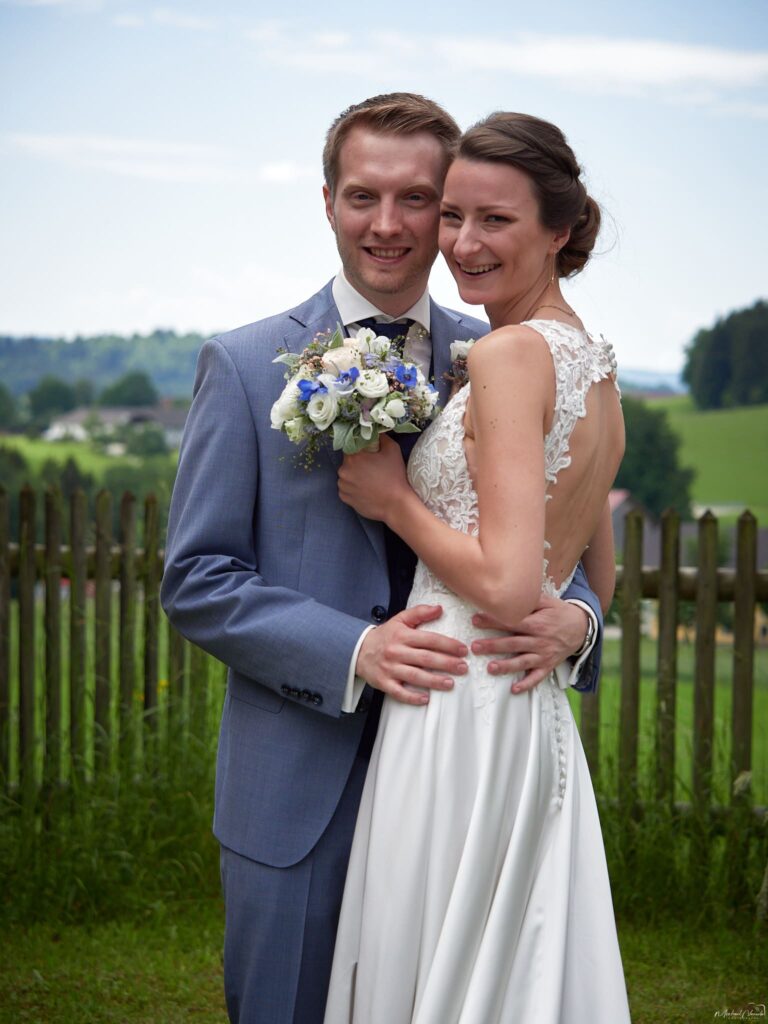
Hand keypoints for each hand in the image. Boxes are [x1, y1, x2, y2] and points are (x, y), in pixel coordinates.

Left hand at [337, 435, 408, 521]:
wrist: (396, 504)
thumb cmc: (395, 476)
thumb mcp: (393, 450)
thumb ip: (382, 437)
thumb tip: (376, 433)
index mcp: (353, 457)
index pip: (351, 447)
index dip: (360, 450)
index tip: (369, 456)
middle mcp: (343, 471)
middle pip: (347, 463)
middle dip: (357, 464)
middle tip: (371, 469)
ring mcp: (343, 486)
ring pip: (346, 477)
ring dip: (354, 477)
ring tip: (369, 482)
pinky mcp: (345, 499)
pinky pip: (346, 490)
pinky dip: (353, 489)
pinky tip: (366, 491)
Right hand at [356, 604, 467, 705]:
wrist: (359, 650)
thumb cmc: (385, 636)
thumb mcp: (400, 619)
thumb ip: (419, 612)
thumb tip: (439, 608)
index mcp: (403, 636)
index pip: (429, 640)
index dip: (448, 644)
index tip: (463, 650)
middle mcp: (397, 652)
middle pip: (425, 658)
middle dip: (446, 663)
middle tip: (463, 667)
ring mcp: (390, 668)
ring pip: (415, 676)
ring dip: (434, 680)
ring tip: (450, 683)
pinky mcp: (384, 682)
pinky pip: (399, 692)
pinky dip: (412, 697)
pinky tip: (426, 699)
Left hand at [469, 597, 587, 694]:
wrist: (581, 628)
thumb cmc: (560, 613)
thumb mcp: (547, 601)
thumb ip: (529, 599)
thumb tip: (509, 593)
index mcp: (537, 623)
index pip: (512, 622)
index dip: (493, 621)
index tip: (476, 620)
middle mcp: (540, 640)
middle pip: (513, 643)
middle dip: (492, 646)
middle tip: (474, 647)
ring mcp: (544, 655)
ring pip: (522, 662)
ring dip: (506, 666)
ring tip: (490, 668)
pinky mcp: (548, 665)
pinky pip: (537, 677)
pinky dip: (526, 684)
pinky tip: (514, 689)